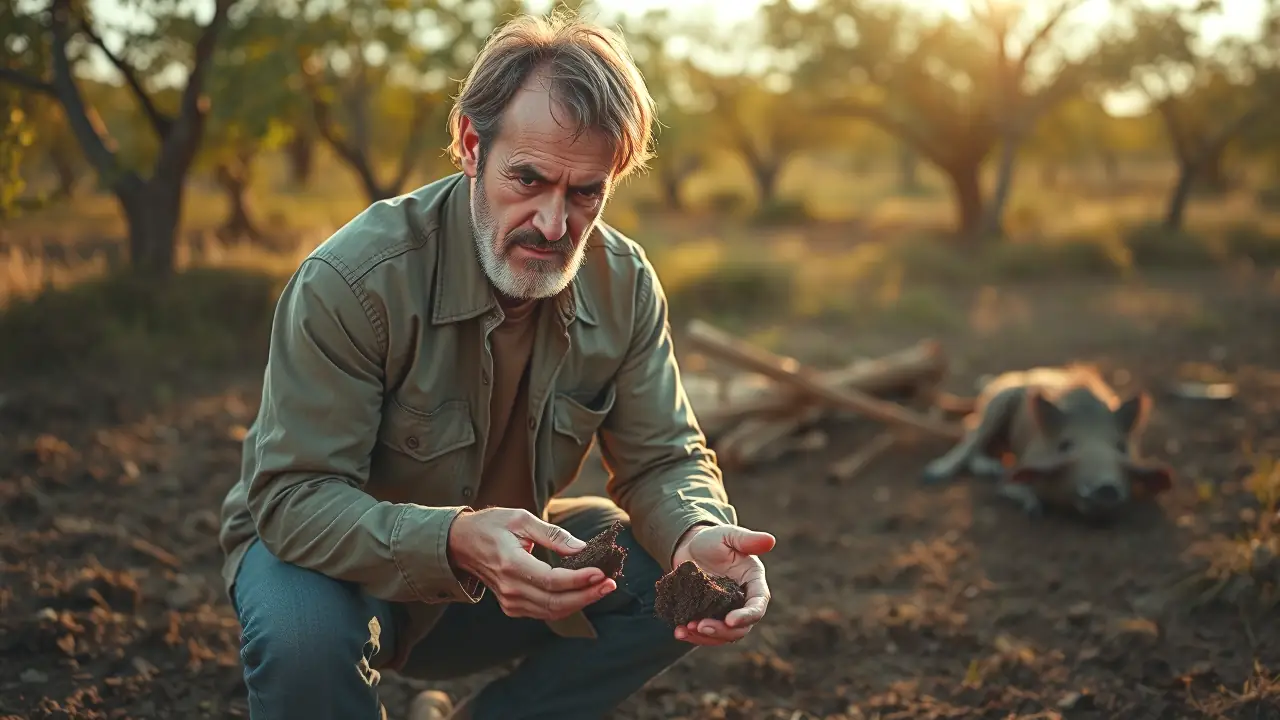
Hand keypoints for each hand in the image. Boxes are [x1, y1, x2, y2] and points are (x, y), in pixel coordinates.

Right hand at [447, 508, 614, 619]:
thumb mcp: (522, 519)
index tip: (601, 573)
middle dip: (587, 595)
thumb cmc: (491, 526)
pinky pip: (544, 612)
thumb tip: (582, 548)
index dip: (579, 580)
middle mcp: (510, 588)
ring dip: (580, 602)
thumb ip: (553, 535)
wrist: (461, 543)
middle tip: (610, 584)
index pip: (552, 581)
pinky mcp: (512, 606)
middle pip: (555, 602)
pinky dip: (566, 606)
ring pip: (552, 611)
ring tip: (603, 588)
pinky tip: (583, 593)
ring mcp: (509, 601)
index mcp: (511, 564)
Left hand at [669, 523, 774, 646]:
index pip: (757, 605)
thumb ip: (747, 539)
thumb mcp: (728, 535)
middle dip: (722, 631)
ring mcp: (725, 612)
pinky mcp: (708, 617)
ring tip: (684, 630)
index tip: (730, 620)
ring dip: (705, 637)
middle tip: (700, 626)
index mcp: (754, 583)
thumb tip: (770, 540)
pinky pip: (705, 633)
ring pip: (723, 635)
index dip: (747, 615)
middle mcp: (743, 602)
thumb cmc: (712, 539)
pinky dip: (693, 636)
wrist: (690, 547)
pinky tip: (679, 631)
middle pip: (741, 627)